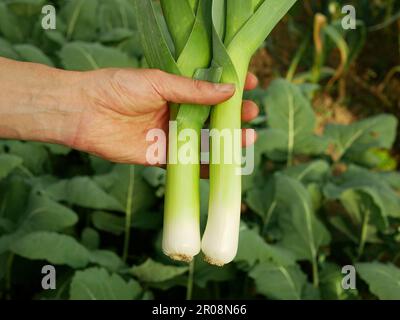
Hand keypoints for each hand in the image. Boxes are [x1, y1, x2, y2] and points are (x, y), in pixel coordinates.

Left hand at [69, 68, 258, 164]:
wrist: (84, 111)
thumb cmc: (118, 88)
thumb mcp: (160, 82)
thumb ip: (193, 90)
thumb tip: (229, 89)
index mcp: (176, 90)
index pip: (211, 88)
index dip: (231, 87)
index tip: (252, 83)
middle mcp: (176, 112)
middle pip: (211, 116)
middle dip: (233, 115)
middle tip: (252, 113)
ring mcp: (170, 134)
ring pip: (204, 140)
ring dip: (225, 141)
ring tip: (248, 138)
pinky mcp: (161, 156)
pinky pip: (188, 163)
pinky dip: (206, 167)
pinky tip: (224, 166)